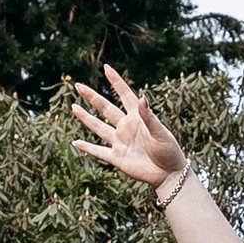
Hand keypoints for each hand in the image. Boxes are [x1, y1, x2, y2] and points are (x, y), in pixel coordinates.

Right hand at [71, 64, 189, 191]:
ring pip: (98, 127)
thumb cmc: (169, 150)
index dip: (116, 82)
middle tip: (78, 86)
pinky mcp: (117, 158)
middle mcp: (126, 127)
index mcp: (137, 117)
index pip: (124, 95)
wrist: (169, 174)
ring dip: (86, 118)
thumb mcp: (160, 132)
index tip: (106, 68)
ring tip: (74, 107)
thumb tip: (141, 98)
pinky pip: (98, 152)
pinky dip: (87, 148)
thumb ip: (149, 117)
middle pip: (105, 108)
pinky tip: (75, 143)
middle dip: (92, 97)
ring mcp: (120, 142)